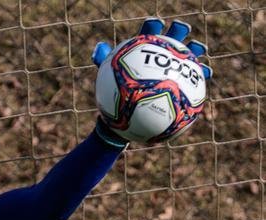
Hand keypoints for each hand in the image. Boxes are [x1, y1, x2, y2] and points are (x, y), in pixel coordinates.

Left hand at [91, 18, 211, 147]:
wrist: (128, 109)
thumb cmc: (117, 90)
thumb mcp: (108, 76)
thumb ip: (104, 61)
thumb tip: (98, 48)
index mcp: (144, 48)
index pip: (148, 33)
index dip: (152, 26)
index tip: (155, 23)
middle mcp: (160, 53)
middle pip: (171, 38)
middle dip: (178, 30)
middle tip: (181, 29)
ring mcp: (172, 66)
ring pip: (186, 54)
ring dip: (194, 49)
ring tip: (198, 48)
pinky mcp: (181, 81)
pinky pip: (193, 76)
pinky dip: (201, 72)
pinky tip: (206, 73)